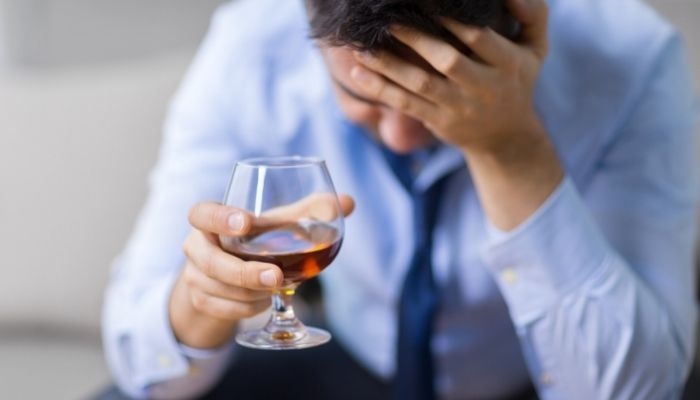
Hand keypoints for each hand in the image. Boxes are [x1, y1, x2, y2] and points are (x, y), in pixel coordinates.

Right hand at [169, 195, 354, 347]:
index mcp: (211, 220)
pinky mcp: (201, 302)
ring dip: (253, 293)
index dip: (219, 218)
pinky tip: (264, 300)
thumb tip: (348, 201)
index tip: (245, 223)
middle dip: (244, 272)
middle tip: (277, 276)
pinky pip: (226, 310)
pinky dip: (249, 308)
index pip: (201, 213)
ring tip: (279, 285)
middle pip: (211, 261)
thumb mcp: (278, 225)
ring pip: (220, 290)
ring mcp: (195, 277)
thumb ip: (309, 212)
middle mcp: (196, 247)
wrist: (226, 278)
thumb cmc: (255, 241)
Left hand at [350, 0, 548, 156]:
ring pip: (420, 84)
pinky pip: (406, 104)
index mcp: (508, 64)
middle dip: (415, 38)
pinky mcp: (439, 122)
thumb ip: (531, 14)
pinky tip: (358, 72)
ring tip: (361, 45)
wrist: (506, 137)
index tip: (422, 1)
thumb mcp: (536, 48)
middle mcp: (484, 87)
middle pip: (446, 60)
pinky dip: (380, 89)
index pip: (478, 36)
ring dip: (388, 64)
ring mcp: (459, 107)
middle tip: (386, 18)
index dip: (450, 18)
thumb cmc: (517, 79)